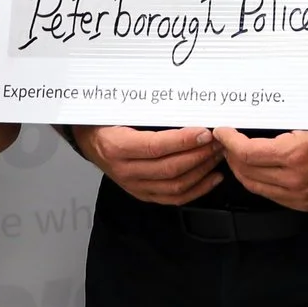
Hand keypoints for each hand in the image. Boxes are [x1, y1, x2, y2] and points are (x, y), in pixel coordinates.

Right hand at [74, 125, 225, 205]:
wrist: (89, 141)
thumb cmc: (107, 122)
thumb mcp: (120, 112)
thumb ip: (150, 113)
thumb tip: (186, 108)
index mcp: (117, 147)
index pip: (156, 147)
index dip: (183, 141)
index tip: (204, 132)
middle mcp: (125, 170)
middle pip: (170, 168)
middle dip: (199, 154)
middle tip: (218, 141)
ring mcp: (134, 186)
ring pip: (175, 185)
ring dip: (202, 170)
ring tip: (217, 155)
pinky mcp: (143, 194)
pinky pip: (174, 198)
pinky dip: (198, 189)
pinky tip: (213, 177)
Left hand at [214, 128, 307, 211]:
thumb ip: (280, 119)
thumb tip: (253, 115)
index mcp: (296, 155)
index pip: (247, 153)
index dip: (229, 141)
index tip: (223, 132)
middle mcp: (296, 179)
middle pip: (246, 171)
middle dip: (231, 155)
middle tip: (227, 141)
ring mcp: (300, 194)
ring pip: (254, 186)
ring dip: (242, 169)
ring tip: (238, 154)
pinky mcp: (305, 202)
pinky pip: (271, 194)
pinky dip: (258, 181)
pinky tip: (257, 168)